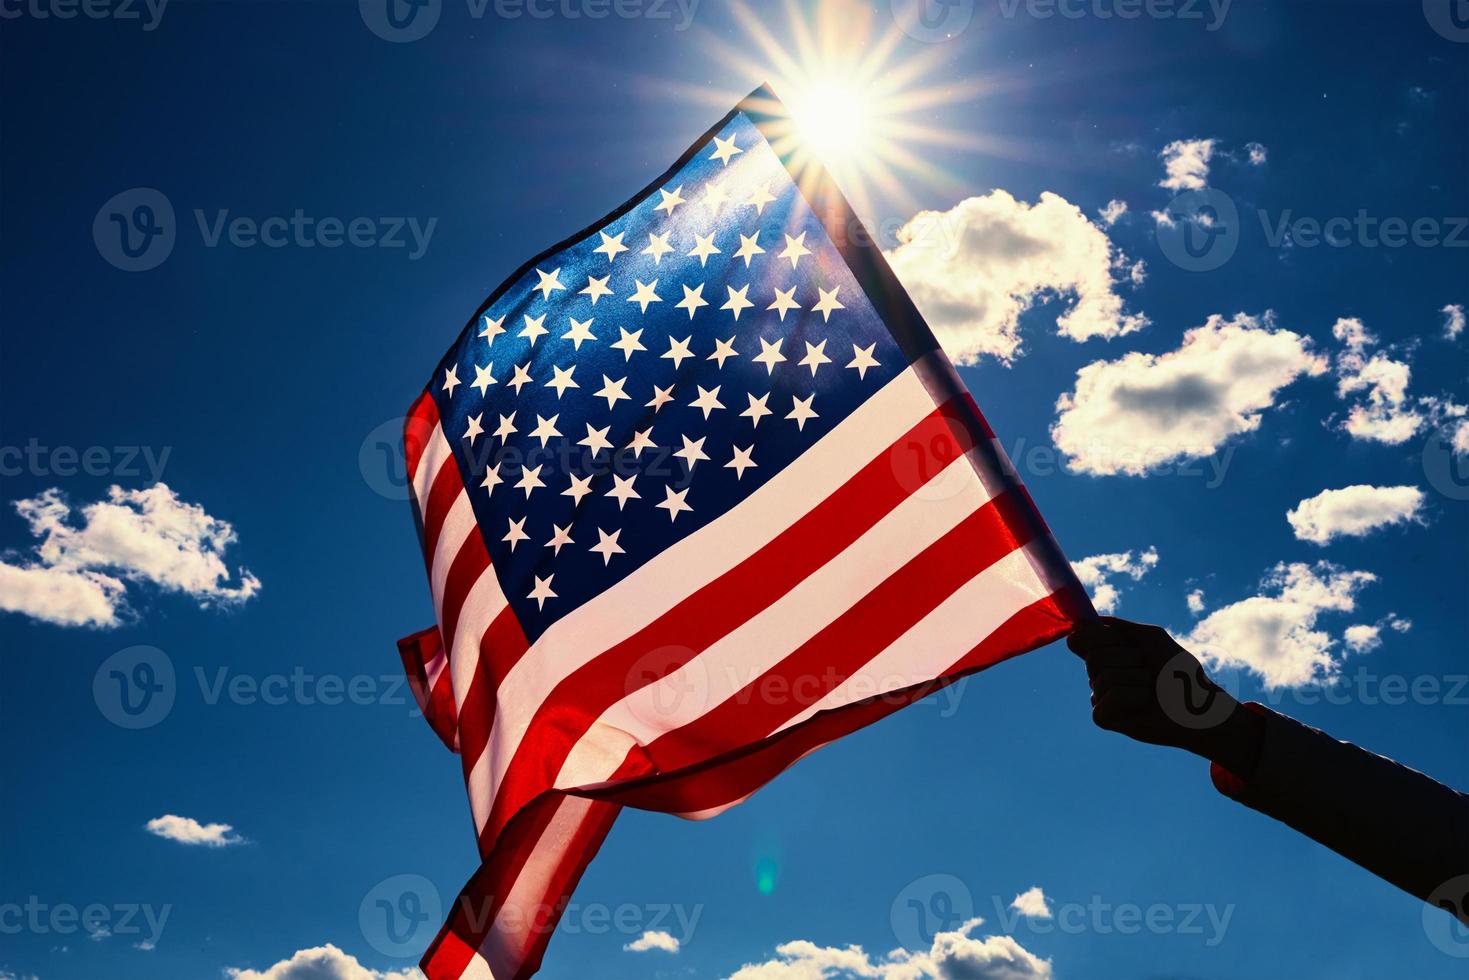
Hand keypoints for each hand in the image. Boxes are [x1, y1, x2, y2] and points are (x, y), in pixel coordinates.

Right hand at [1067, 616, 1263, 777]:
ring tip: (1150, 689)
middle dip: (1128, 659)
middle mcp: (1100, 673)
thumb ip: (1118, 628)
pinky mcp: (1103, 717)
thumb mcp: (1151, 637)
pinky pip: (1107, 699)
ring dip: (1137, 679)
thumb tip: (1084, 623)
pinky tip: (1142, 704)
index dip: (1102, 637)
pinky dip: (1132, 697)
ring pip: (1105, 678)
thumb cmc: (1179, 672)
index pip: (1083, 637)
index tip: (1126, 642)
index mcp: (1108, 654)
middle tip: (1148, 670)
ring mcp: (1099, 696)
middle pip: (1094, 656)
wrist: (1197, 705)